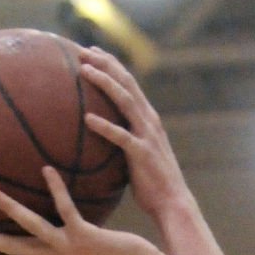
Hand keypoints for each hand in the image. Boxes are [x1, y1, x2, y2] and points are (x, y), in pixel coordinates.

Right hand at [0, 167, 149, 254]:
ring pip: (32, 231)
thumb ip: (67, 229)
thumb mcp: (85, 242)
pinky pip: (66, 211)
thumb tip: (55, 210)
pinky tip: (46, 169)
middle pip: (12, 251)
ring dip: (10, 213)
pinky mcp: (87, 238)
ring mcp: (70, 249)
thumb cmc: (115, 254)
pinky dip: (56, 191)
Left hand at [79, 46, 184, 227]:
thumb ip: (125, 139)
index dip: (111, 64)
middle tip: (82, 51)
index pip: (129, 82)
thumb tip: (102, 138)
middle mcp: (149, 120)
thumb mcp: (138, 154)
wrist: (173, 204)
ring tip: (84, 71)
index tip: (92, 52)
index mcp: (148, 118)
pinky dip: (105, 126)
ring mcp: (147, 136)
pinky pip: (121, 136)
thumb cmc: (152, 184)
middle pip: (126, 82)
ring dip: (104, 82)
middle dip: (105, 63)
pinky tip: (88, 119)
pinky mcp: (142, 154)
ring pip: (124, 100)